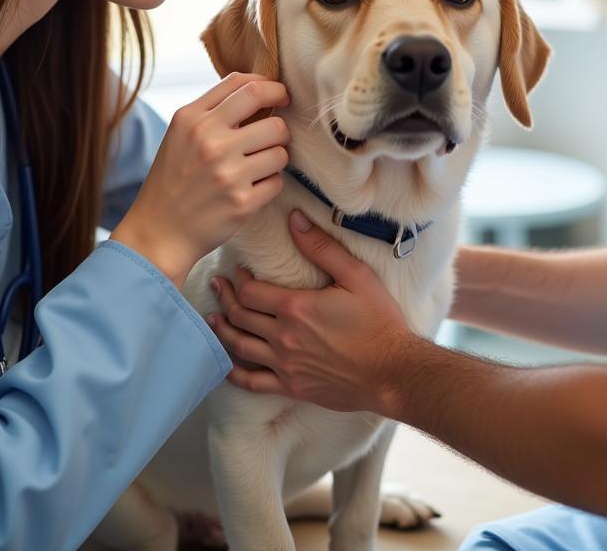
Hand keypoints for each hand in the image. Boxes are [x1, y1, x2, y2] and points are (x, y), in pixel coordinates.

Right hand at [111, 73, 289, 286]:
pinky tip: (250, 188)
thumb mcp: (181, 133)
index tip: (280, 95)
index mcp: (193, 119)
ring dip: (275, 158)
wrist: (158, 232)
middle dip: (280, 129)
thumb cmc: (174, 178)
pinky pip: (277, 182)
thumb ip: (214, 108)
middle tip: (272, 138)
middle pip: (274, 121)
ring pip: (281, 152)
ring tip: (257, 166)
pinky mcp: (242, 203)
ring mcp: (227, 173)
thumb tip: (259, 88)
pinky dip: (269, 184)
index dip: (272, 87)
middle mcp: (210, 142)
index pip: (247, 86)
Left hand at [207, 210, 412, 413]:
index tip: (238, 271)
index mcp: (295, 308)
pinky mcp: (293, 387)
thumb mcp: (355, 276)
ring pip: (240, 347)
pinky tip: (226, 365)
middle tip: (217, 286)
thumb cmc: (379, 322)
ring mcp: (286, 365)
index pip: (250, 291)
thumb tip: (294, 220)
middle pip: (240, 316)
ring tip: (212, 318)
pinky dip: (234, 373)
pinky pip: (253, 382)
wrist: (394, 372)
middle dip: (225, 298)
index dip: (239, 279)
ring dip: (223, 330)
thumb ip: (321, 247)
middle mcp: (283, 337)